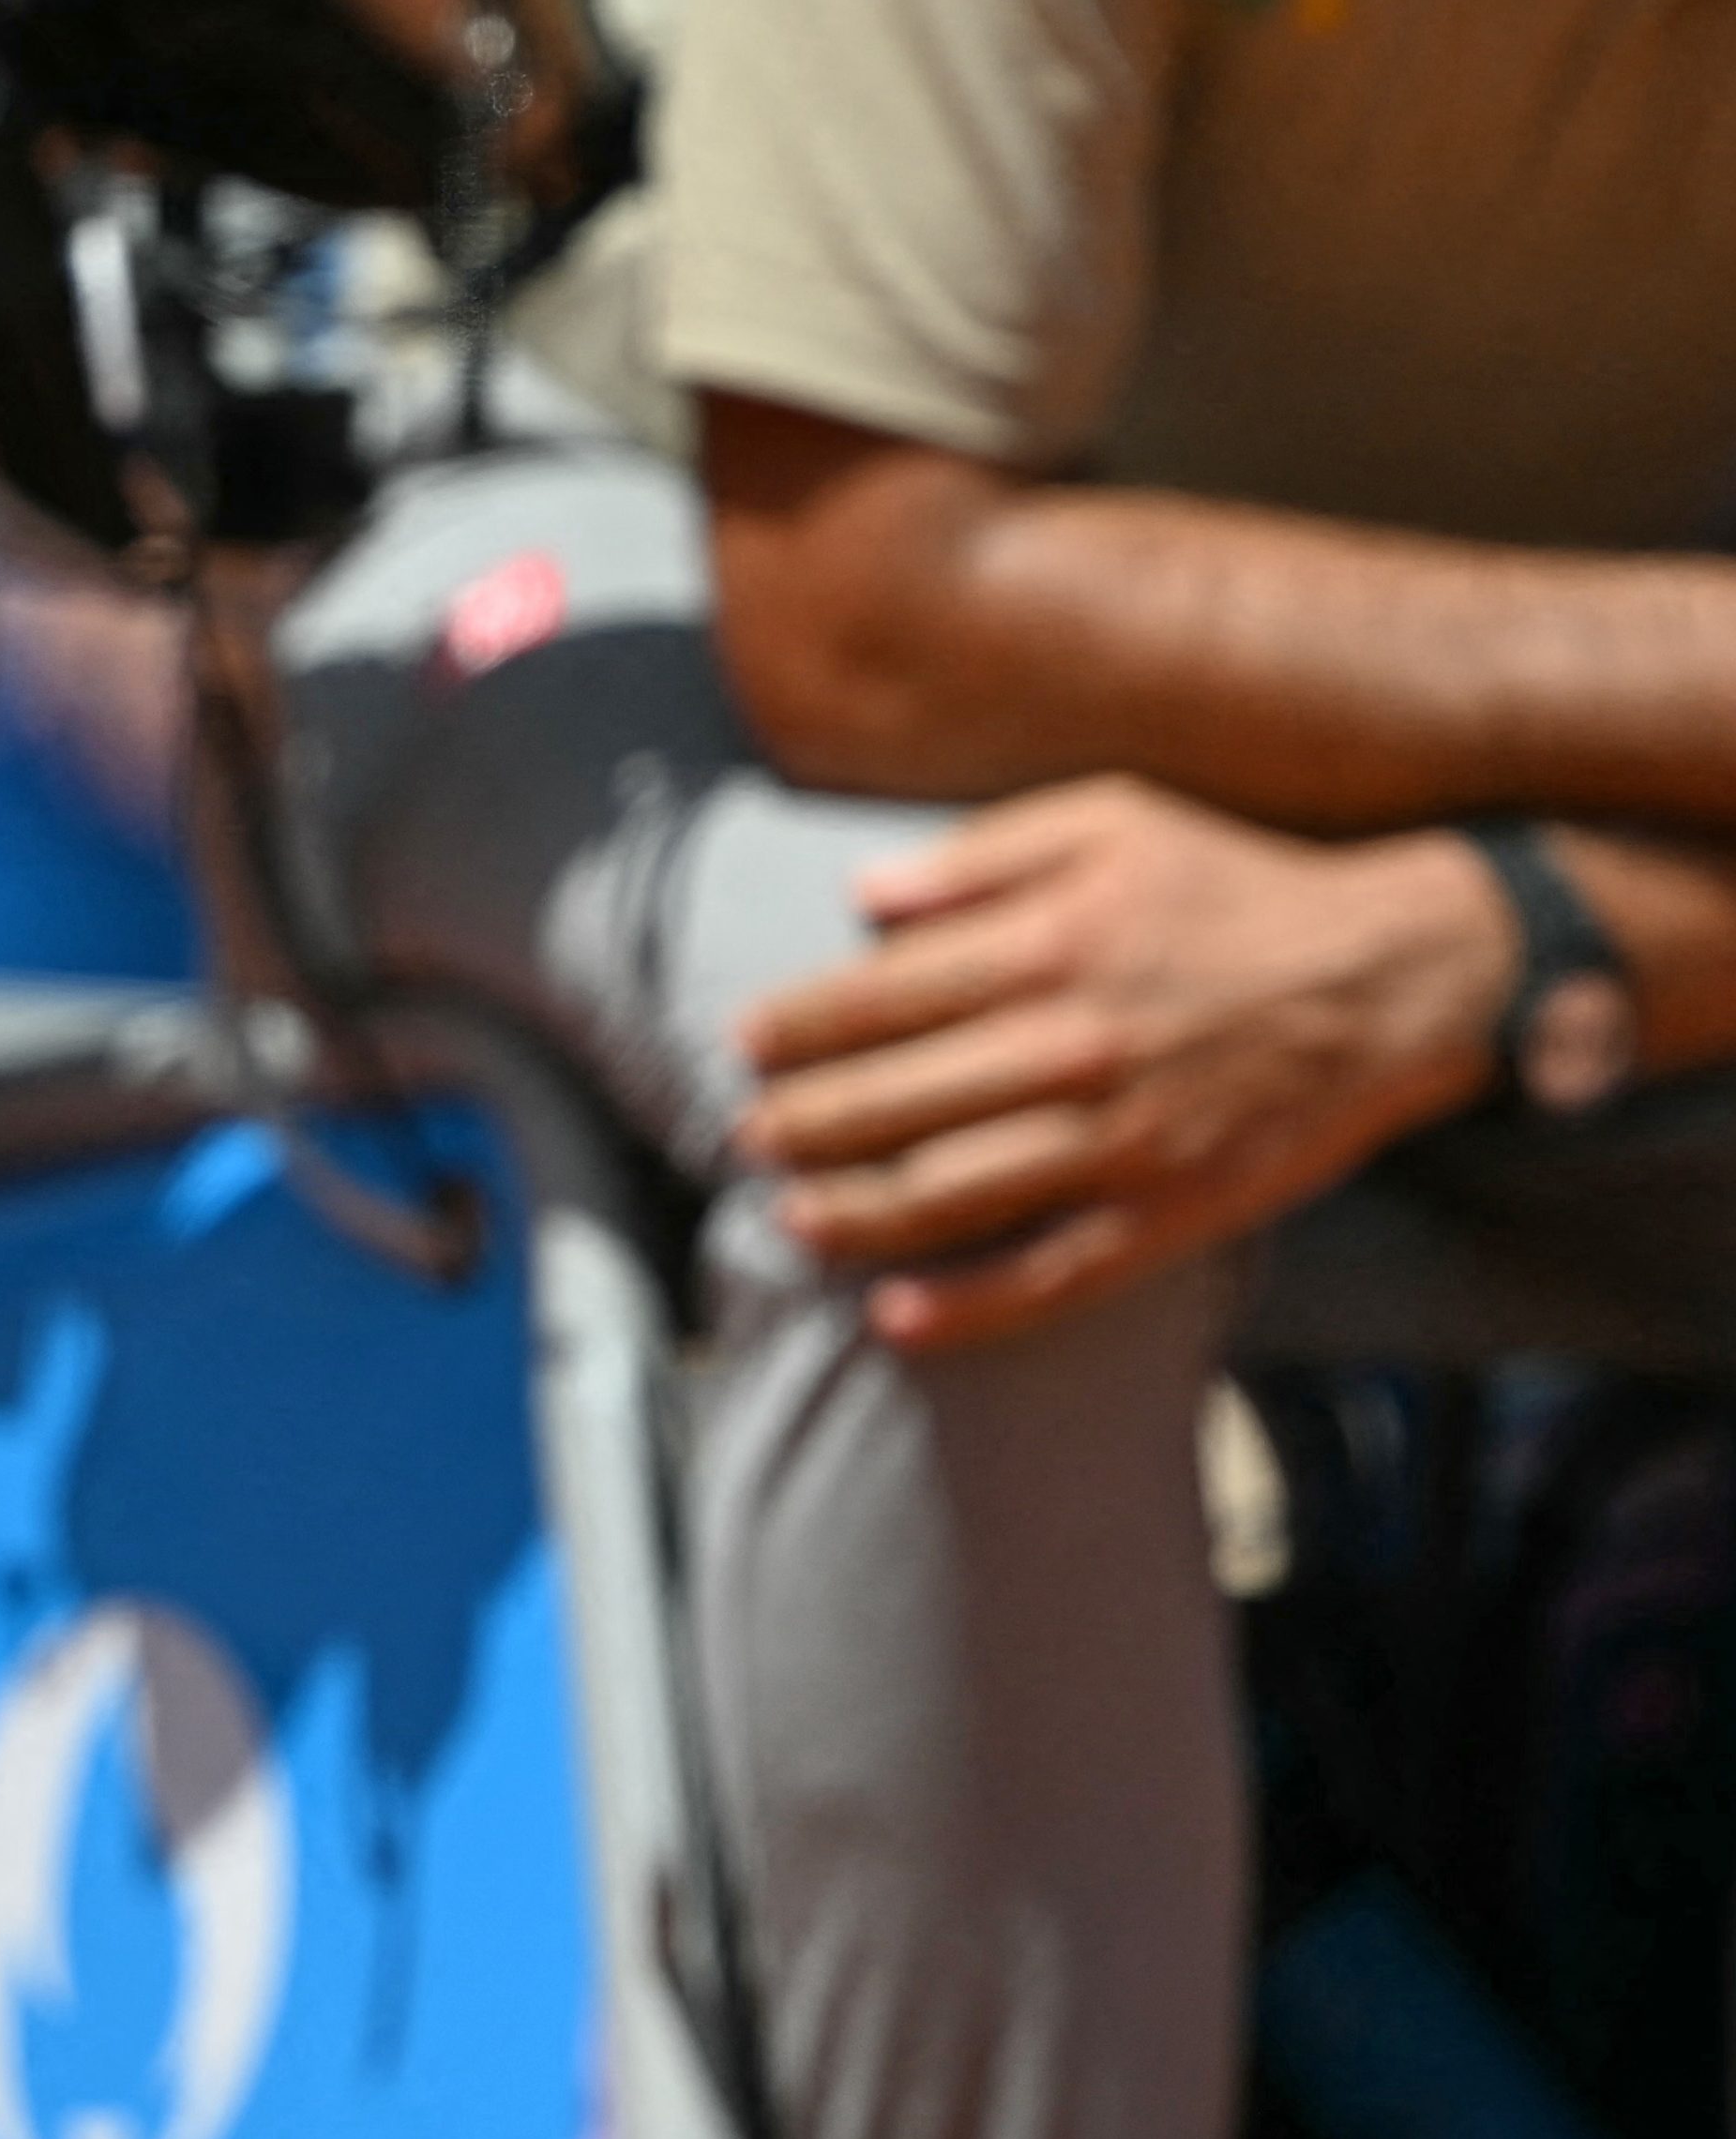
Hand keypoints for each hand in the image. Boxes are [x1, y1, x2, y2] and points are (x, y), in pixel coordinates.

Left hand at [733, 779, 1510, 1352]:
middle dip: (801, 1126)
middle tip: (745, 1139)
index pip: (881, 997)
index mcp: (1051, 944)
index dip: (797, 1026)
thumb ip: (980, 853)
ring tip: (789, 1216)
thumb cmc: (1240, 886)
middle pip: (894, 1103)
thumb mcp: (1115, 820)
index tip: (744, 1043)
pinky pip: (1047, 1277)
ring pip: (949, 1195)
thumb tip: (865, 893)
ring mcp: (1122, 1141)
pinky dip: (962, 1308)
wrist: (1396, 974)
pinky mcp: (1171, 1215)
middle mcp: (1074, 1046)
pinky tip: (890, 1318)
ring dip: (851, 1214)